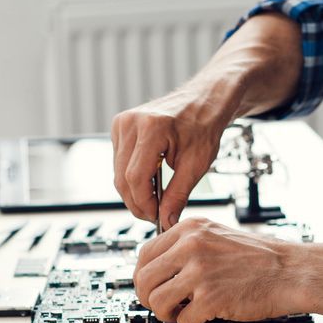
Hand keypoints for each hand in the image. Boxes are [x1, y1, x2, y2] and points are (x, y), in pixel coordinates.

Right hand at [111, 88, 233, 228]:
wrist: (203, 101)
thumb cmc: (204, 126)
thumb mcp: (197, 164)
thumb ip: (178, 194)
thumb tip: (166, 220)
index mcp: (152, 128)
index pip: (135, 178)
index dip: (144, 203)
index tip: (156, 217)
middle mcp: (131, 122)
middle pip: (122, 177)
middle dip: (137, 202)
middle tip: (155, 215)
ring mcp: (122, 122)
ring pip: (118, 172)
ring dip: (134, 191)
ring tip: (156, 199)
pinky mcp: (120, 126)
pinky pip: (119, 161)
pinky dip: (131, 176)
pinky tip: (149, 181)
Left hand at [133, 217, 305, 322]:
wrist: (292, 271)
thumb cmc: (263, 258)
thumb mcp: (219, 236)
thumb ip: (188, 247)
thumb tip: (161, 268)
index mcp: (191, 229)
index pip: (145, 254)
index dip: (144, 276)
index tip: (151, 286)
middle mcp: (191, 246)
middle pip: (144, 279)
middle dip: (149, 299)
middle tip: (163, 306)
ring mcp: (200, 272)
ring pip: (157, 302)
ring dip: (167, 314)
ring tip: (183, 313)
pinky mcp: (210, 298)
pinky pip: (183, 320)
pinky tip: (204, 318)